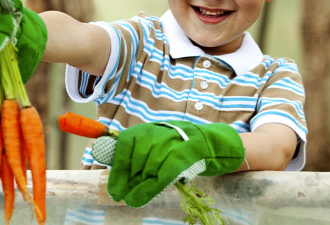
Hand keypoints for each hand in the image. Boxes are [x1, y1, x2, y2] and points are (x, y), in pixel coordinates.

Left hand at [92, 121, 244, 207]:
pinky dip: (146, 190)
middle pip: (135, 160)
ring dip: (136, 187)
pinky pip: (160, 176)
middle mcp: (158, 132)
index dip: (116, 168)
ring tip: (130, 198)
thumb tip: (118, 171)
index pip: (124, 145)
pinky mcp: (185, 155)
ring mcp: (172, 142)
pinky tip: (137, 200)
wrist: (216, 144)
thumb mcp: (159, 143)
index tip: (113, 186)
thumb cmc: (183, 147)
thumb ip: (140, 152)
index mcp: (149, 128)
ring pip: (147, 169)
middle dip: (126, 180)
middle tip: (120, 195)